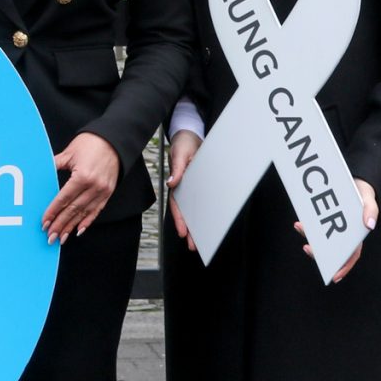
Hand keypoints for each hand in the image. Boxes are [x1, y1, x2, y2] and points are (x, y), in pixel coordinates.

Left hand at [42, 131, 121, 242]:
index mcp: (82, 176)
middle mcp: (93, 186)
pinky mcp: (108, 193)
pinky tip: (78, 230)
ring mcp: (102, 191)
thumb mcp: (69, 153)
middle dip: (60, 225)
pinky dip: (87, 221)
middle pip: (73, 210)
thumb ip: (54, 165)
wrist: (114, 140)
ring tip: (61, 238)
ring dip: (71, 227)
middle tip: (50, 237)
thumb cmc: (90, 143)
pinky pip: (96, 211)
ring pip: (84, 213)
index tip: (44, 223)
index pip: (63, 199)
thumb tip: (39, 174)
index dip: (53, 212)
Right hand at [165, 129, 201, 245]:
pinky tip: (208, 222)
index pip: (177, 205)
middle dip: (188, 229)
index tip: (183, 233)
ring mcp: (190, 187)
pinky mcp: (199, 184)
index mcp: (177, 182)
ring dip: (196, 224)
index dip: (179, 219)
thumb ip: (177, 168)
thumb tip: (172, 183)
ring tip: (200, 240)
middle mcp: (183, 187)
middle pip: (185, 211)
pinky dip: (204, 212)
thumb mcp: (180, 153)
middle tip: (193, 245)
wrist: (191, 135)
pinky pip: (202, 201)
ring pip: (193, 209)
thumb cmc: (184, 143)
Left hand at [295, 178, 378, 282]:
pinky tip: (300, 221)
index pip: (350, 256)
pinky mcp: (323, 218)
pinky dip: (306, 225)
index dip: (343, 268)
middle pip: (330, 249)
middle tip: (308, 248)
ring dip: (308, 235)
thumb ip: (370, 210)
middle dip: (317, 251)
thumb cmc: (364, 194)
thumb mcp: (369, 199)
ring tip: (299, 226)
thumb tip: (369, 225)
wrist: (355, 181)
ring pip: (319, 237)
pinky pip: (313, 225)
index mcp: (356, 235)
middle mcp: (342, 234)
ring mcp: (331, 226)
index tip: (333, 276)